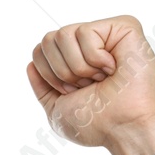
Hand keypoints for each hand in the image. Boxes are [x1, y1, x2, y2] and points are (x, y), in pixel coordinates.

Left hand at [25, 15, 154, 154]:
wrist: (124, 128)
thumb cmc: (96, 124)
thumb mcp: (57, 109)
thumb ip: (41, 87)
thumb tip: (30, 64)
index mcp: (75, 61)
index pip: (40, 50)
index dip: (49, 75)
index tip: (73, 92)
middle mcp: (90, 44)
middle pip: (49, 39)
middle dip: (62, 71)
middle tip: (88, 85)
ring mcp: (106, 34)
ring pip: (64, 34)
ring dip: (79, 67)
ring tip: (102, 78)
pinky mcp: (124, 26)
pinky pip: (85, 32)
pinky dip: (94, 58)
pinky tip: (113, 68)